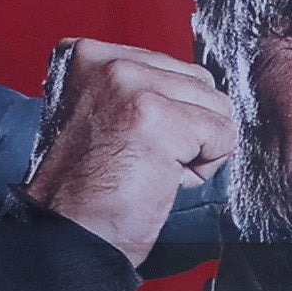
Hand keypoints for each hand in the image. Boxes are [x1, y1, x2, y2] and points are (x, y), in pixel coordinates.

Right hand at [24, 39, 236, 267]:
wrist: (70, 235)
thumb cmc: (90, 189)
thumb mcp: (106, 116)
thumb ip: (142, 90)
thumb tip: (202, 91)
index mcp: (91, 55)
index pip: (176, 69)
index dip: (169, 113)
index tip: (129, 141)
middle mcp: (110, 62)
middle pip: (201, 83)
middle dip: (187, 128)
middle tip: (143, 159)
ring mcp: (132, 86)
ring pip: (217, 108)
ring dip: (196, 148)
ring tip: (151, 168)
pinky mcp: (156, 117)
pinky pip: (222, 136)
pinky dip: (204, 168)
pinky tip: (162, 179)